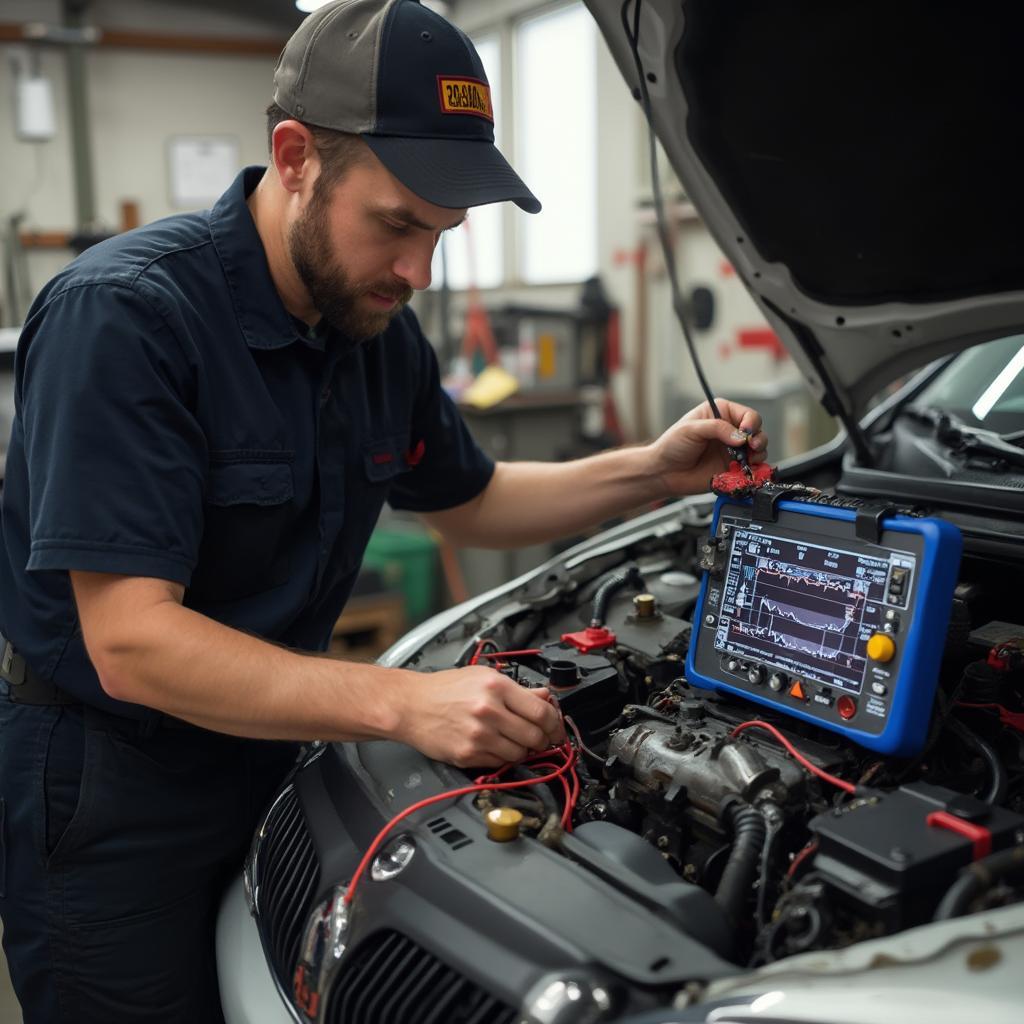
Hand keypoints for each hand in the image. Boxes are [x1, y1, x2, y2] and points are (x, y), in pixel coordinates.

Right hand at [395, 666, 566, 767]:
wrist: (410, 705)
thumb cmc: (444, 689)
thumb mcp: (483, 677)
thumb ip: (517, 688)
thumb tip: (545, 696)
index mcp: (496, 687)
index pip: (542, 711)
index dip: (555, 723)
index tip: (556, 728)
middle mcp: (489, 711)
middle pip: (535, 735)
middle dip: (543, 740)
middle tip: (542, 739)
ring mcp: (478, 735)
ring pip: (520, 753)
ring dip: (523, 750)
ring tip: (514, 741)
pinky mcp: (467, 755)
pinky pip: (499, 763)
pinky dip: (502, 757)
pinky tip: (495, 746)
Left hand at [648, 398, 767, 495]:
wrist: (664, 472)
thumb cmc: (672, 446)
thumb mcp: (691, 429)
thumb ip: (717, 428)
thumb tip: (739, 437)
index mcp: (721, 414)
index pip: (747, 415)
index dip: (750, 423)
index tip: (745, 433)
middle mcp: (730, 431)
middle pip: (757, 432)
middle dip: (758, 439)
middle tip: (751, 447)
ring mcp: (733, 451)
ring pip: (759, 450)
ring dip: (758, 454)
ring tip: (747, 460)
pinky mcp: (733, 469)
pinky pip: (752, 468)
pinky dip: (753, 470)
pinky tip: (745, 470)